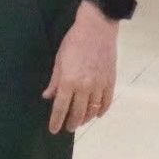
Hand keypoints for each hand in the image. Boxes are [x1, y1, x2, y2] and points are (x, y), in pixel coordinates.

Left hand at [42, 7, 118, 134]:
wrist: (97, 28)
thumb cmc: (74, 41)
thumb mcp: (59, 60)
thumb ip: (54, 81)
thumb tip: (48, 97)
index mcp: (68, 81)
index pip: (61, 107)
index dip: (56, 120)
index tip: (54, 130)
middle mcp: (84, 87)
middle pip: (77, 112)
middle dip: (71, 123)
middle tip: (68, 127)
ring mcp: (99, 85)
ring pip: (93, 110)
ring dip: (86, 119)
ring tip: (80, 122)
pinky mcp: (110, 81)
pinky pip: (107, 102)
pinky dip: (102, 110)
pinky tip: (97, 114)